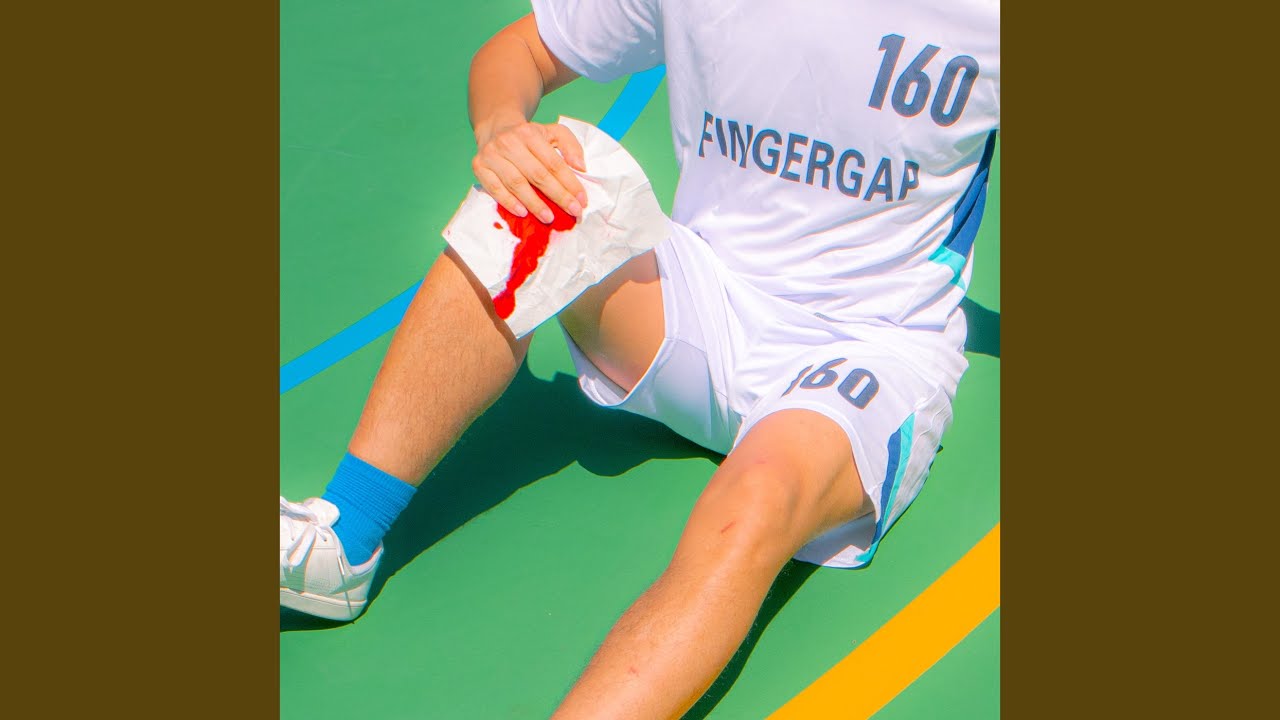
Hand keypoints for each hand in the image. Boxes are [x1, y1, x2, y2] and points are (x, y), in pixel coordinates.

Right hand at [472, 119, 587, 221]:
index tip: (581, 200)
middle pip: (537, 174)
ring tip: (549, 218)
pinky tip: (522, 213)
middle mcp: (509, 142)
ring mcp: (492, 155)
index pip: (553, 163)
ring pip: (516, 183)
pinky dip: (508, 202)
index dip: (569, 183)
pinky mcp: (479, 166)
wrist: (495, 129)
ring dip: (534, 203)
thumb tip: (580, 167)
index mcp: (530, 134)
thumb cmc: (528, 137)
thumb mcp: (552, 132)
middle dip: (557, 196)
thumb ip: (570, 146)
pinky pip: (495, 188)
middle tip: (572, 212)